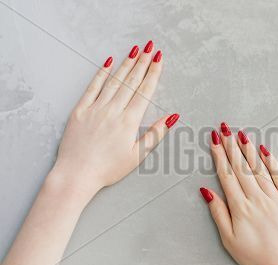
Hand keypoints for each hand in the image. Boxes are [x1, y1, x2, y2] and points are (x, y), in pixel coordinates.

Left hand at [52, 42, 178, 192]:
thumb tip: (172, 117)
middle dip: (143, 62)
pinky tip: (108, 62)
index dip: (153, 73)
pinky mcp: (80, 110)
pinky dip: (101, 74)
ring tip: (135, 50)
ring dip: (126, 64)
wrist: (77, 174)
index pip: (145, 91)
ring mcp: (95, 108)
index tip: (159, 59)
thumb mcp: (138, 155)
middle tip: (151, 47)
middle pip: (131, 81)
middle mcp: (113, 110)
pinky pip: (92, 87)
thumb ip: (155, 134)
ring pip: (114, 81)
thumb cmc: (108, 169)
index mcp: (129, 122)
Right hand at [200, 123, 277, 264]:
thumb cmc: (256, 257)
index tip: (214, 140)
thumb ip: (218, 212)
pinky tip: (264, 149)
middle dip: (231, 146)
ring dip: (248, 149)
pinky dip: (271, 161)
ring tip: (240, 134)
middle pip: (241, 167)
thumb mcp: (229, 240)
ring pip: (259, 168)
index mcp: (240, 208)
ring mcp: (275, 197)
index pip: (227, 175)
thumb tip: (206, 190)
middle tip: (224, 128)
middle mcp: (257, 198)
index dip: (219, 156)